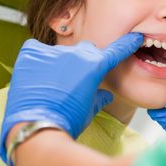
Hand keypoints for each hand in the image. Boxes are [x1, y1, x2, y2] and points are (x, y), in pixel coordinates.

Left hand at [0, 32, 143, 165]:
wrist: (38, 127)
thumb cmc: (68, 121)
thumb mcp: (90, 110)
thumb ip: (100, 97)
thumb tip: (106, 95)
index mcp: (96, 66)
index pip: (117, 50)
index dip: (127, 44)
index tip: (134, 37)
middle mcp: (77, 54)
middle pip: (86, 50)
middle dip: (85, 61)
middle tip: (76, 79)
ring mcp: (53, 52)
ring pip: (61, 52)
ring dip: (60, 63)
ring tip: (51, 84)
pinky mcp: (31, 54)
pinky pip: (35, 49)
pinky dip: (37, 58)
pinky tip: (34, 73)